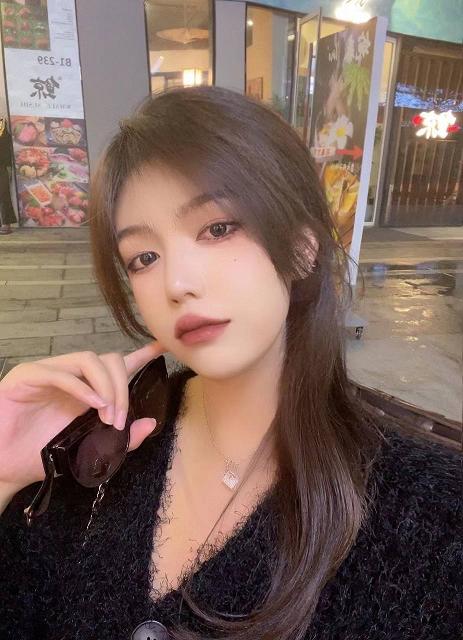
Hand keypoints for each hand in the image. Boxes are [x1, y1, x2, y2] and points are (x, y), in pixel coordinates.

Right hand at [0, 341, 168, 496]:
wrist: (5, 466)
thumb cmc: (42, 455)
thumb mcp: (90, 450)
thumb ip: (120, 440)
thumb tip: (150, 423)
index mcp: (87, 389)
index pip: (118, 365)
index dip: (141, 355)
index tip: (163, 347)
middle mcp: (71, 375)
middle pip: (109, 360)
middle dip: (122, 387)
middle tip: (118, 419)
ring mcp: (49, 371)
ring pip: (90, 360)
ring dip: (106, 387)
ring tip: (107, 415)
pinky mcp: (28, 376)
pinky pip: (62, 373)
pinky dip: (82, 388)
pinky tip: (93, 405)